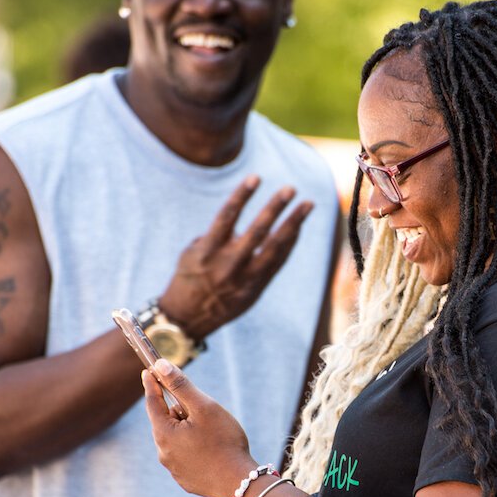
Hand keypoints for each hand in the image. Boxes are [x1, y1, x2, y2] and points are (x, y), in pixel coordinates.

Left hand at [142, 359, 255, 496]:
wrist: (239, 483)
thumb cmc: (224, 442)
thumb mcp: (204, 407)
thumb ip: (180, 386)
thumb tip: (160, 366)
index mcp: (164, 433)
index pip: (153, 402)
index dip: (152, 384)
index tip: (149, 371)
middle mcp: (163, 452)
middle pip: (167, 421)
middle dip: (180, 411)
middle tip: (204, 411)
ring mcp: (174, 468)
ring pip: (176, 439)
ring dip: (188, 430)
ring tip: (214, 434)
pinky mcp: (185, 479)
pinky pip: (185, 456)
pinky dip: (195, 448)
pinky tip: (213, 451)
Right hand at [158, 176, 312, 339]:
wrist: (189, 318)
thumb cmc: (189, 278)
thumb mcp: (192, 253)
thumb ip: (217, 236)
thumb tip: (244, 221)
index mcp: (208, 251)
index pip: (227, 217)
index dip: (242, 195)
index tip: (256, 177)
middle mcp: (228, 265)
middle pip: (258, 231)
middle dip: (275, 208)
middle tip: (290, 189)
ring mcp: (245, 278)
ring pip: (275, 247)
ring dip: (294, 224)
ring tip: (308, 205)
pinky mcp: (257, 288)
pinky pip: (278, 261)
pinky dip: (289, 243)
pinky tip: (298, 227)